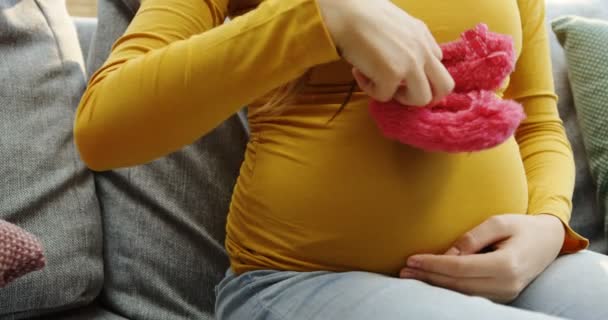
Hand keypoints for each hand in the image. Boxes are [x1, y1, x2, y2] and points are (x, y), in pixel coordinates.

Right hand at [317, 0, 453, 105]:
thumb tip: (397, 59)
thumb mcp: (395, 24)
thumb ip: (405, 42)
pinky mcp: (392, 75)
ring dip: (401, 98)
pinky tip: (359, 72)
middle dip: (427, 96)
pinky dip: (370, 89)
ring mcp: (410, 64)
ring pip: (422, 99)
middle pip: (445, 86)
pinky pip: (386, 96)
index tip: (398, 72)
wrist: (345, 13)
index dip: (419, 73)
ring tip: (381, 84)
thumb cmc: (361, 14)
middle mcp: (423, 50)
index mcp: (423, 36)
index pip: (437, 64)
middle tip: (403, 94)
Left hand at [399, 214, 564, 302]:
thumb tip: (447, 256)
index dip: (433, 265)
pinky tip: (431, 282)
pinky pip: (470, 295)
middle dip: (428, 278)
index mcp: (506, 265)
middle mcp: (506, 285)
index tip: (411, 259)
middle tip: (403, 271)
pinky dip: (449, 289)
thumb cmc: (521, 226)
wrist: (549, 241)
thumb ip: (471, 239)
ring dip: (435, 286)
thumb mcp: (498, 222)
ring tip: (411, 277)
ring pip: (462, 294)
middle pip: (457, 285)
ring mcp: (506, 294)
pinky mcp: (502, 296)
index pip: (459, 268)